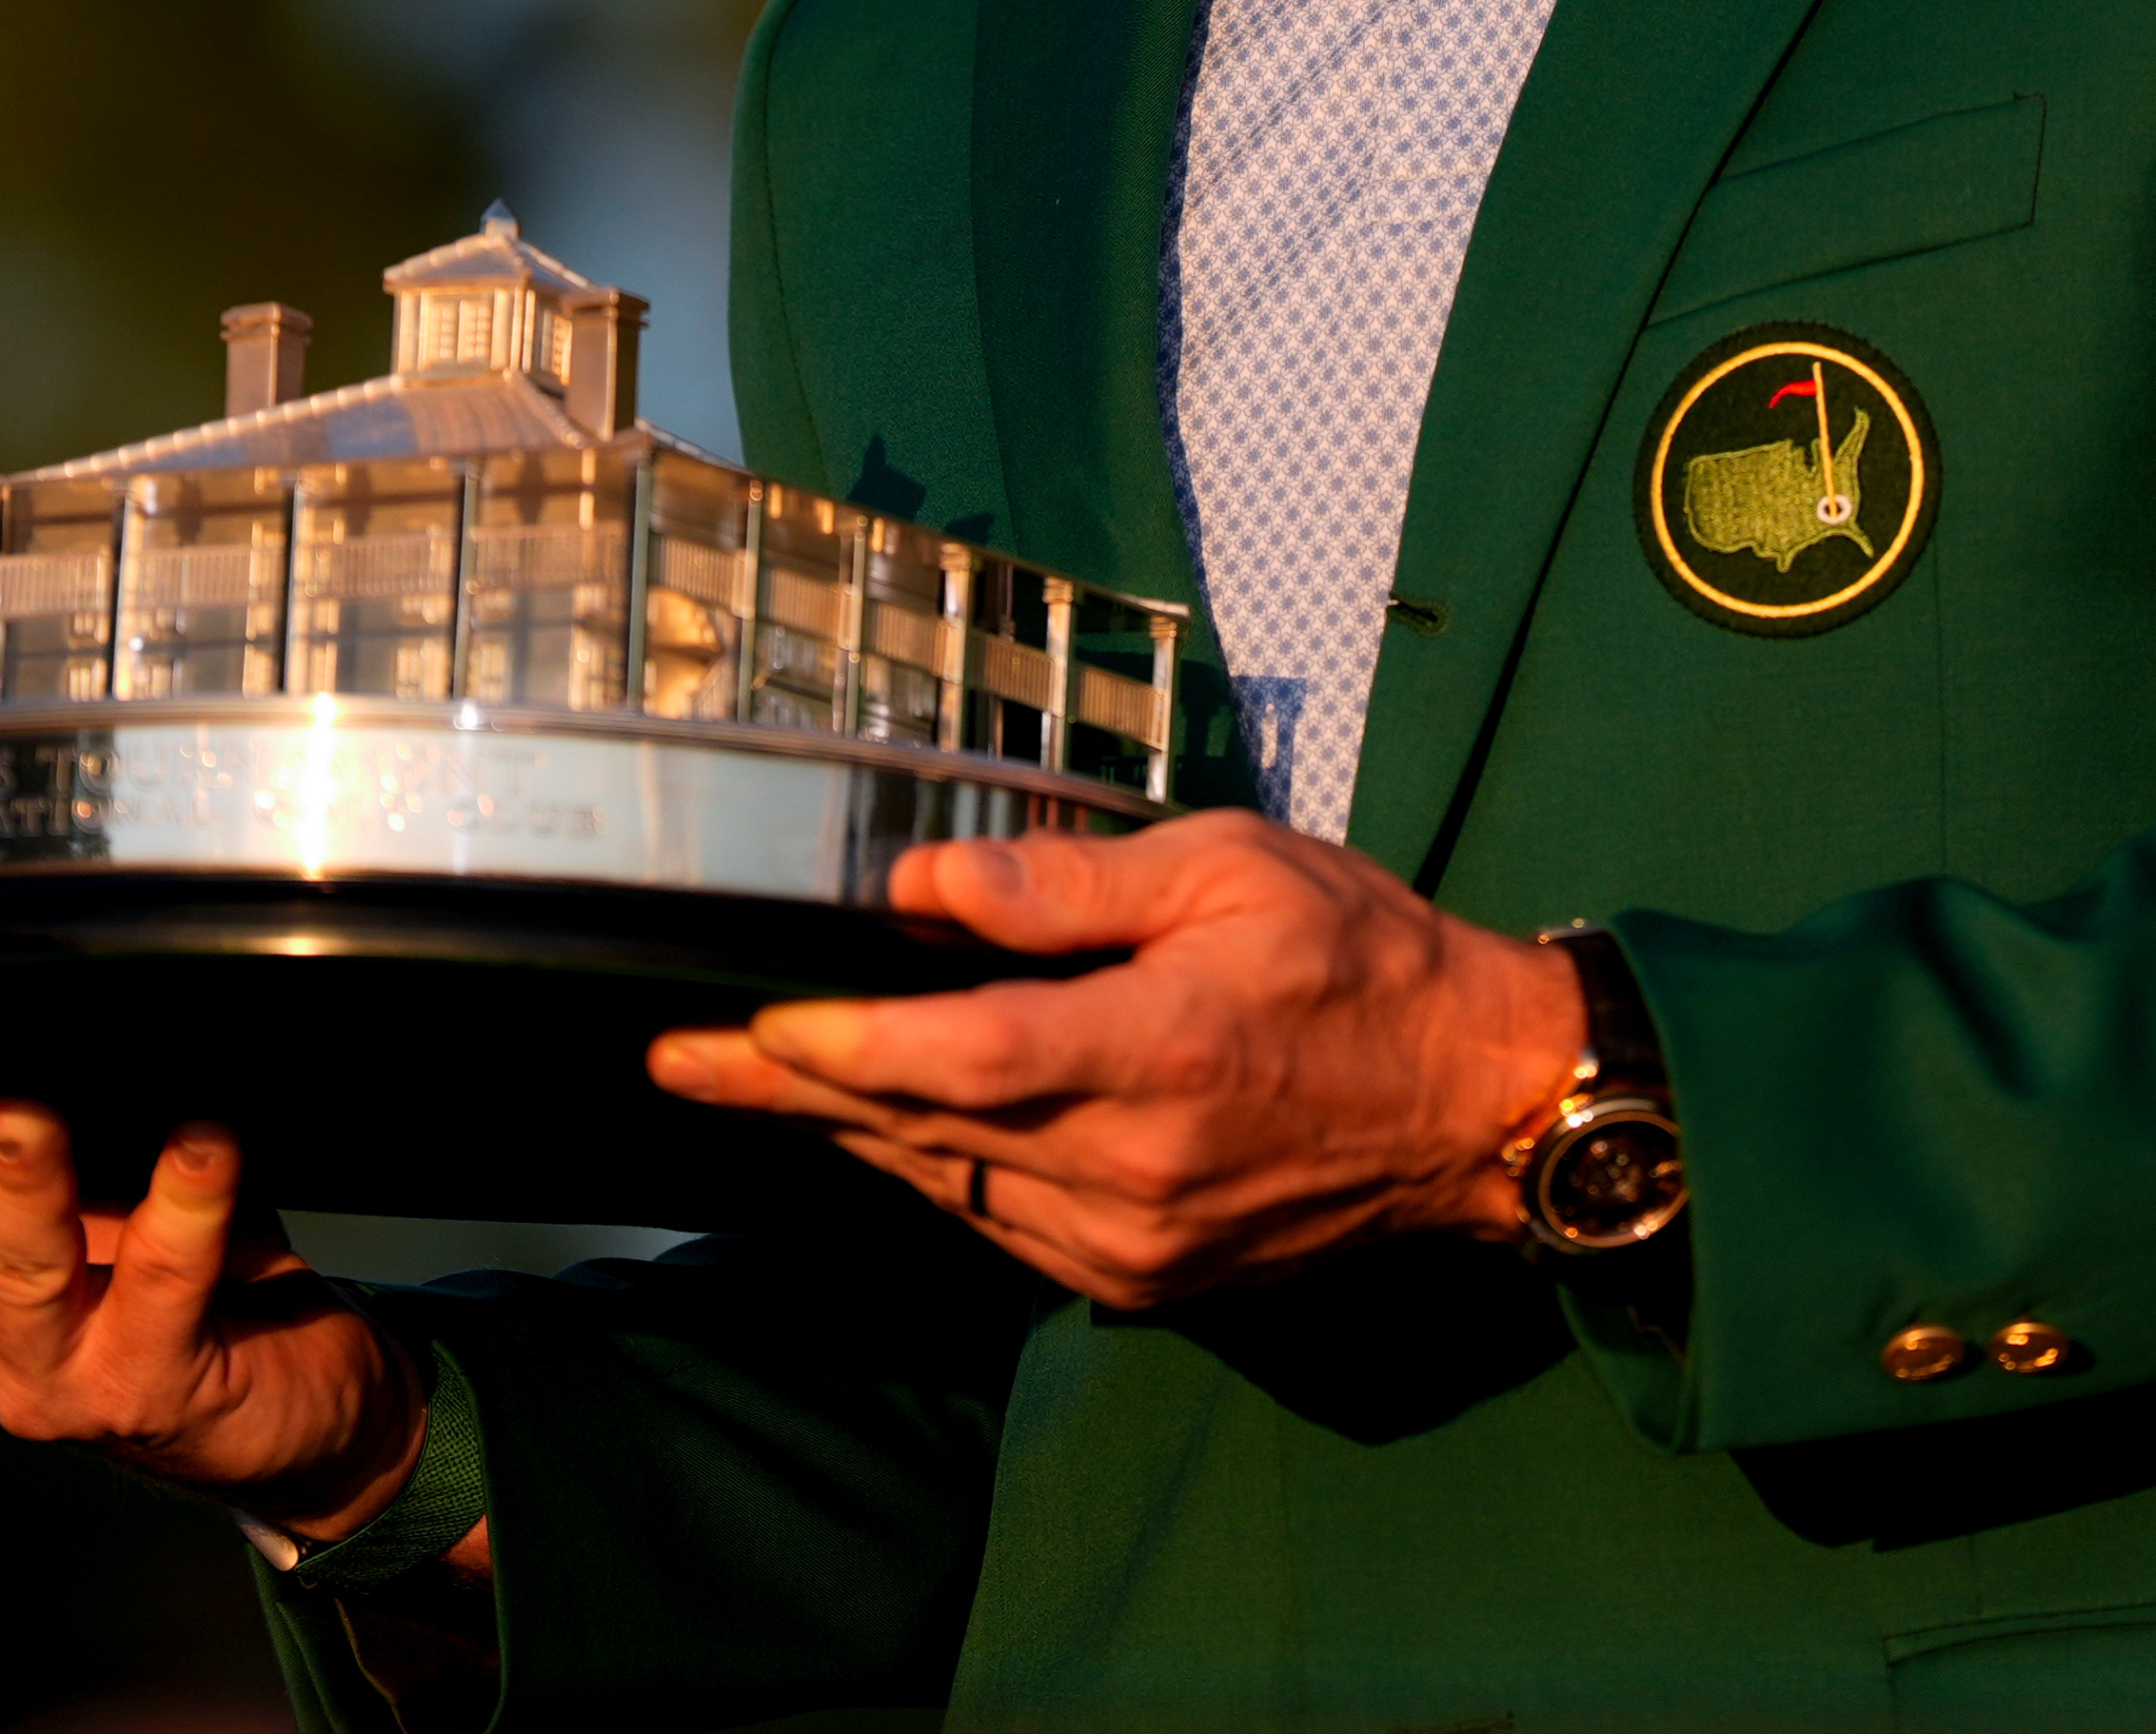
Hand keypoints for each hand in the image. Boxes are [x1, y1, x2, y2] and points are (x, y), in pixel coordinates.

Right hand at [0, 1096, 438, 1550]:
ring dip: (22, 1176)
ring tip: (26, 1101)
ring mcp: (50, 1377)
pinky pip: (167, 1282)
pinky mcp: (151, 1387)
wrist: (281, 1412)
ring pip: (24, 1266)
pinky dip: (187, 1204)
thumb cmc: (150, 1274)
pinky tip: (208, 1137)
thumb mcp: (51, 1203)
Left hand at [645, 813, 1585, 1307]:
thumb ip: (1071, 886)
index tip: (743, 1025)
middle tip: (679, 1062)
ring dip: (851, 1136)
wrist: (1476, 1108)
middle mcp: (1135, 1167)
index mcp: (1159, 1049)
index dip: (839, 1048)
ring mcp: (1138, 1244)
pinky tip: (885, 1133)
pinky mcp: (1150, 1283)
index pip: (959, 1060)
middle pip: (923, 1132)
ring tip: (757, 1085)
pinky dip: (936, 1174)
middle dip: (790, 1093)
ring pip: (952, 1189)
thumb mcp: (1231, 870)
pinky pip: (1005, 1228)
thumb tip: (925, 888)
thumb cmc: (1364, 959)